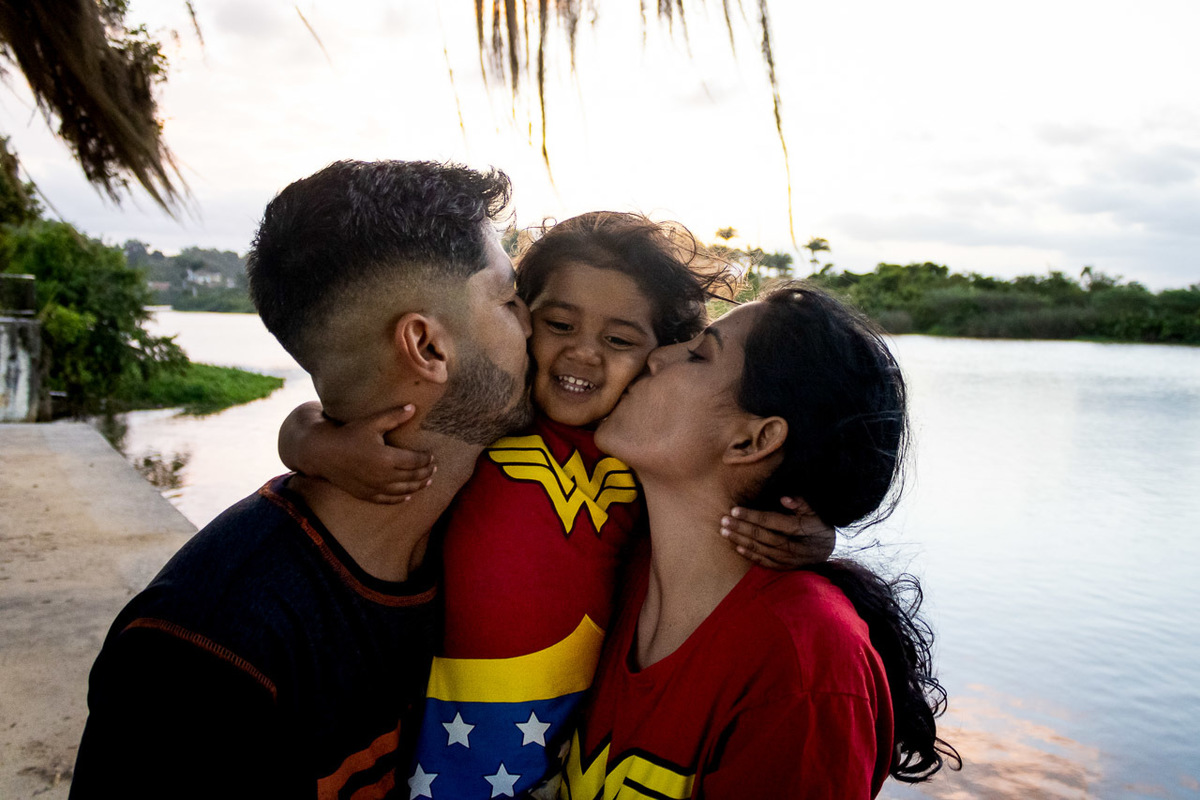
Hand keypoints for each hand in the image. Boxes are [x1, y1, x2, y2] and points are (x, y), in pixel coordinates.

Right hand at [280, 403, 435, 503]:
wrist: (324, 453)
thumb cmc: (348, 434)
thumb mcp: (372, 422)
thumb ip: (394, 416)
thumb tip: (413, 408)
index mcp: (387, 458)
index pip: (415, 461)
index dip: (426, 459)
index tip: (432, 455)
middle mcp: (383, 476)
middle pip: (412, 477)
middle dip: (426, 473)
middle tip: (434, 468)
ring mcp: (374, 487)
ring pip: (403, 490)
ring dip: (418, 487)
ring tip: (427, 482)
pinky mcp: (365, 494)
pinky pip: (387, 500)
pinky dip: (399, 498)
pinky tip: (406, 496)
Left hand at [720, 497, 834, 569]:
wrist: (830, 550)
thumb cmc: (819, 525)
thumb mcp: (815, 511)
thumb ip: (801, 503)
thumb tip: (784, 498)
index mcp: (798, 529)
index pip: (770, 521)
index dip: (751, 516)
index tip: (735, 510)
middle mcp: (792, 546)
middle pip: (761, 536)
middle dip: (741, 527)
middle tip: (723, 520)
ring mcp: (788, 559)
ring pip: (760, 549)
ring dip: (740, 540)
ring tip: (724, 532)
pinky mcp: (785, 567)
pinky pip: (764, 562)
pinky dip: (750, 555)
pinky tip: (737, 547)